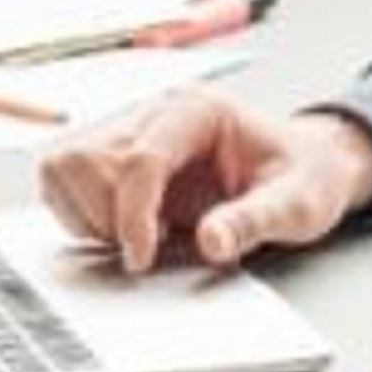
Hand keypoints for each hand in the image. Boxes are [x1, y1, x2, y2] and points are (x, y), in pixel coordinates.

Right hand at [39, 91, 371, 274]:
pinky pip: (64, 183)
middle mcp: (155, 114)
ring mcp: (130, 134)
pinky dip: (80, 216)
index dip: (132, 215)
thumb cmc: (304, 175)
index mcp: (198, 111)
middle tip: (145, 247)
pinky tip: (124, 232)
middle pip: (84, 157)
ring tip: (134, 238)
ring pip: (63, 167)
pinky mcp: (117, 160)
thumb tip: (211, 242)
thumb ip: (254, 221)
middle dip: (104, 214)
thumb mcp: (297, 204)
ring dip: (85, 214)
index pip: (140, 158)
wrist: (309, 167)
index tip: (141, 259)